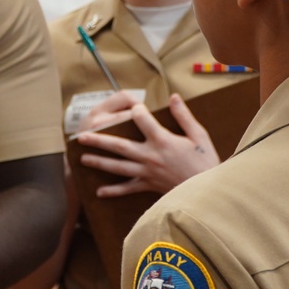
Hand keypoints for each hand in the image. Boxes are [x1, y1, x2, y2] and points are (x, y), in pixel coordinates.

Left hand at [74, 93, 219, 196]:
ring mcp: (147, 172)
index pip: (142, 120)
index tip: (134, 105)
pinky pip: (128, 189)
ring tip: (83, 158)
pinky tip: (99, 191)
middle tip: (81, 136)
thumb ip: (183, 115)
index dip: (137, 110)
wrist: (207, 191)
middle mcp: (150, 156)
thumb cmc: (205, 161)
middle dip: (99, 140)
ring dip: (99, 162)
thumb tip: (173, 96)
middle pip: (120, 146)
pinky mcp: (148, 185)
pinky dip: (113, 191)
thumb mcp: (199, 135)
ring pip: (118, 166)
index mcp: (162, 140)